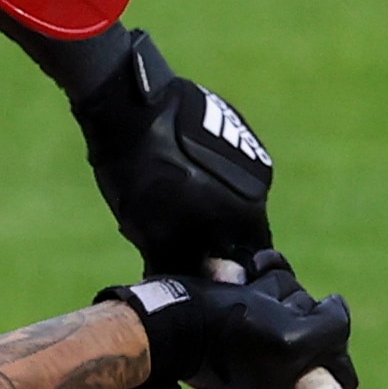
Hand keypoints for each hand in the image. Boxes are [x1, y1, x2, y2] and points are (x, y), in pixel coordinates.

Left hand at [67, 31, 277, 275]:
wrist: (128, 103)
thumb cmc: (137, 173)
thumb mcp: (151, 231)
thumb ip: (179, 263)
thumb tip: (189, 285)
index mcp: (247, 211)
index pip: (247, 258)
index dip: (220, 268)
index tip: (195, 269)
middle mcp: (259, 183)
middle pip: (243, 226)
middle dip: (215, 236)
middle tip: (178, 237)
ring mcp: (249, 151)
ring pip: (234, 192)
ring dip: (212, 203)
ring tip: (174, 199)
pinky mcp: (235, 126)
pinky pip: (227, 165)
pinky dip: (209, 174)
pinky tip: (177, 168)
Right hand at [102, 251, 356, 388]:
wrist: (167, 319)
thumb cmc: (229, 333)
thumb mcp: (294, 341)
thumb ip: (334, 330)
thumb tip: (336, 308)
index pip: (341, 379)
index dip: (329, 348)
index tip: (300, 337)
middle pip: (322, 339)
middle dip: (296, 314)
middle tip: (262, 318)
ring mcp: (260, 356)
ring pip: (299, 308)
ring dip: (276, 292)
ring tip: (245, 297)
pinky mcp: (245, 325)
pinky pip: (276, 293)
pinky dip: (264, 278)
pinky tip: (245, 277)